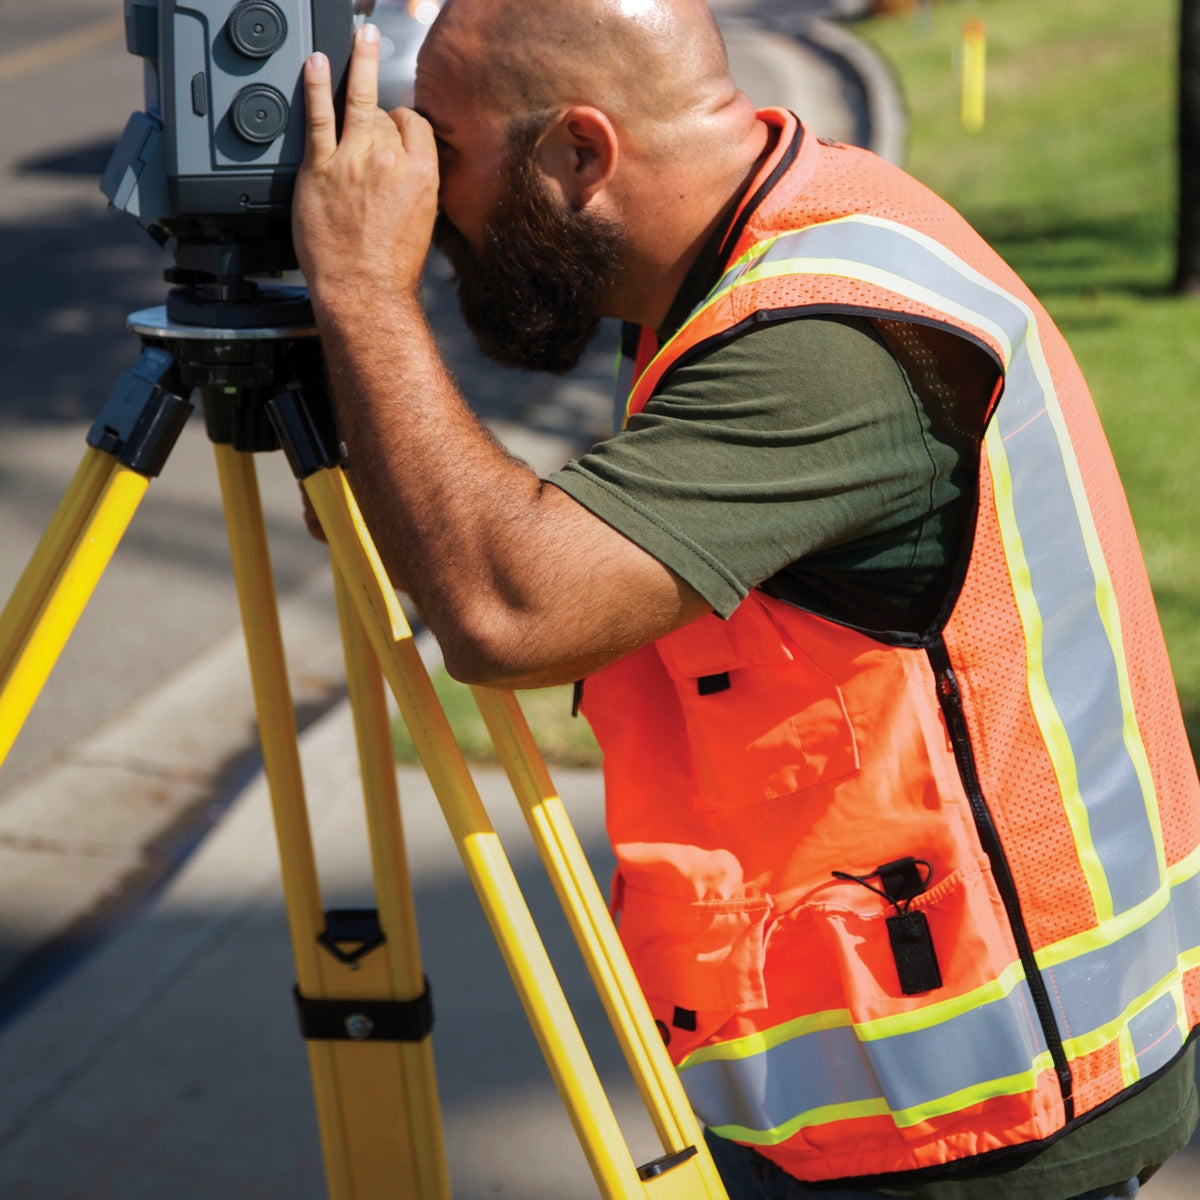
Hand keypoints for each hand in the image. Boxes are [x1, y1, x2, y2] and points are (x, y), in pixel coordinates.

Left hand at [292, 24, 438, 303]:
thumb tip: (406, 164)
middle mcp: (391, 161)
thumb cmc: (392, 267)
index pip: (414, 124)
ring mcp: (354, 162)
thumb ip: (414, 184)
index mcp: (423, 174)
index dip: (402, 122)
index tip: (394, 123)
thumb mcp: (422, 221)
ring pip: (358, 102)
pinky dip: (316, 86)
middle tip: (367, 121)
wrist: (364, 291)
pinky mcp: (322, 169)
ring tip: (359, 40)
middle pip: (384, 114)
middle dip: (376, 116)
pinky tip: (315, 65)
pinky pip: (319, 117)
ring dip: (359, 63)